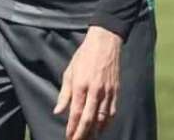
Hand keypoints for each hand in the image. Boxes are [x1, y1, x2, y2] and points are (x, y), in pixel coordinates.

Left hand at [55, 25, 121, 139]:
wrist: (105, 42)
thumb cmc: (84, 56)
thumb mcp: (69, 72)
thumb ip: (64, 94)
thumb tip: (58, 111)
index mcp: (81, 85)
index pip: (75, 113)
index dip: (72, 128)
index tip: (68, 137)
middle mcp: (95, 90)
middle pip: (89, 119)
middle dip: (82, 134)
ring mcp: (107, 91)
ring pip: (102, 118)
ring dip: (95, 131)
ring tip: (89, 138)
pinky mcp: (116, 90)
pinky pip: (112, 111)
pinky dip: (107, 122)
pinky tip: (102, 128)